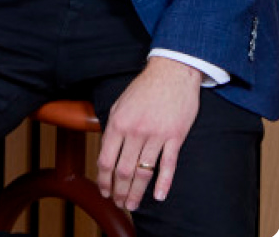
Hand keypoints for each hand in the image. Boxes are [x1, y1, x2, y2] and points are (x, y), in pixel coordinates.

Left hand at [96, 57, 201, 209]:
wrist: (171, 74)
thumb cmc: (143, 89)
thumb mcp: (119, 104)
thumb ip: (113, 128)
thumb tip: (107, 151)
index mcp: (118, 123)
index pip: (106, 159)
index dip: (103, 179)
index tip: (104, 191)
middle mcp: (135, 131)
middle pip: (123, 170)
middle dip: (119, 190)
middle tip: (118, 204)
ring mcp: (156, 135)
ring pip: (144, 171)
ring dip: (137, 192)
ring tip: (132, 205)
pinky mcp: (175, 137)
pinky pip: (168, 165)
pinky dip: (163, 183)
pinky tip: (158, 196)